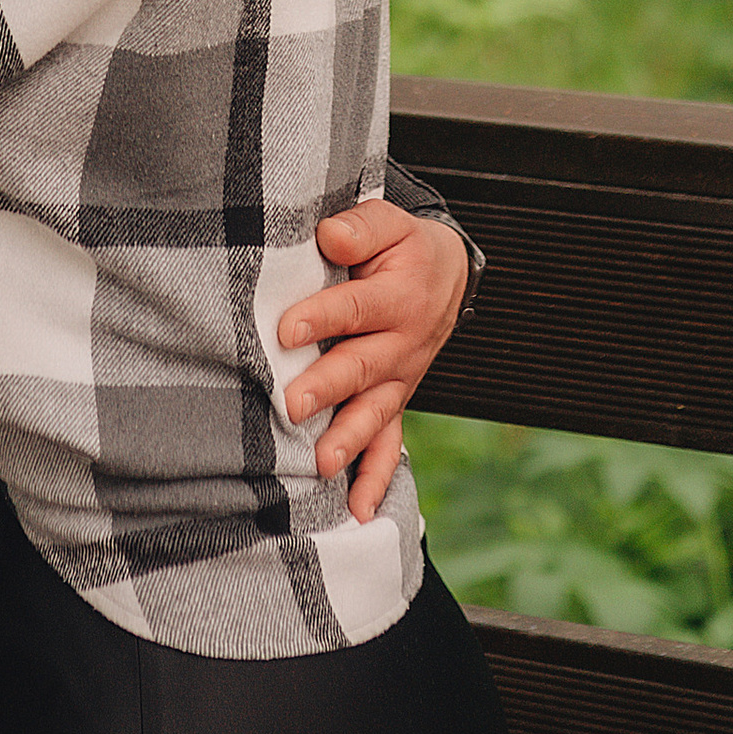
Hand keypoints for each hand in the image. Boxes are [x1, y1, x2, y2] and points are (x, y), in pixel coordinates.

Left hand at [279, 198, 470, 522]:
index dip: (322, 317)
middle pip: (362, 367)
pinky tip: (358, 509)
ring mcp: (401, 380)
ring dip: (348, 439)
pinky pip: (390, 444)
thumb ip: (361, 228)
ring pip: (375, 413)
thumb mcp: (390, 223)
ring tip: (320, 462)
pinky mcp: (395, 401)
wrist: (445, 276)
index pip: (355, 308)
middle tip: (291, 404)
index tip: (287, 330)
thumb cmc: (402, 248)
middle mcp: (403, 344)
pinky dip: (376, 478)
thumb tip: (330, 237)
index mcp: (399, 297)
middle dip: (327, 388)